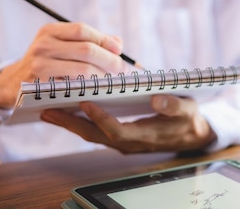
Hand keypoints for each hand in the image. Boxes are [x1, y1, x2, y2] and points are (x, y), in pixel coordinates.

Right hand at [0, 22, 126, 108]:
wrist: (13, 83)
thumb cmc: (47, 62)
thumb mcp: (61, 45)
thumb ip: (89, 41)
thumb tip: (118, 43)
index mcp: (49, 31)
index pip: (81, 30)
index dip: (104, 40)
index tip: (119, 50)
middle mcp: (42, 46)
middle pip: (86, 50)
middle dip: (110, 60)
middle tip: (122, 70)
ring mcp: (39, 66)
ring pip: (82, 70)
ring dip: (103, 76)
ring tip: (113, 81)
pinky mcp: (40, 87)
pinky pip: (73, 87)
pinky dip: (90, 88)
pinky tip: (98, 90)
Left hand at [40, 94, 217, 152]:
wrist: (191, 134)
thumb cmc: (188, 119)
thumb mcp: (188, 110)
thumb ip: (173, 105)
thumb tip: (156, 97)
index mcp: (145, 136)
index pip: (117, 131)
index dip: (100, 119)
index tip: (85, 103)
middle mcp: (129, 142)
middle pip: (95, 136)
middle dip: (70, 124)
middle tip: (48, 110)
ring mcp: (123, 141)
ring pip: (91, 134)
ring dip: (70, 123)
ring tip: (49, 109)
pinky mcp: (120, 136)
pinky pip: (95, 131)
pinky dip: (79, 121)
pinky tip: (69, 109)